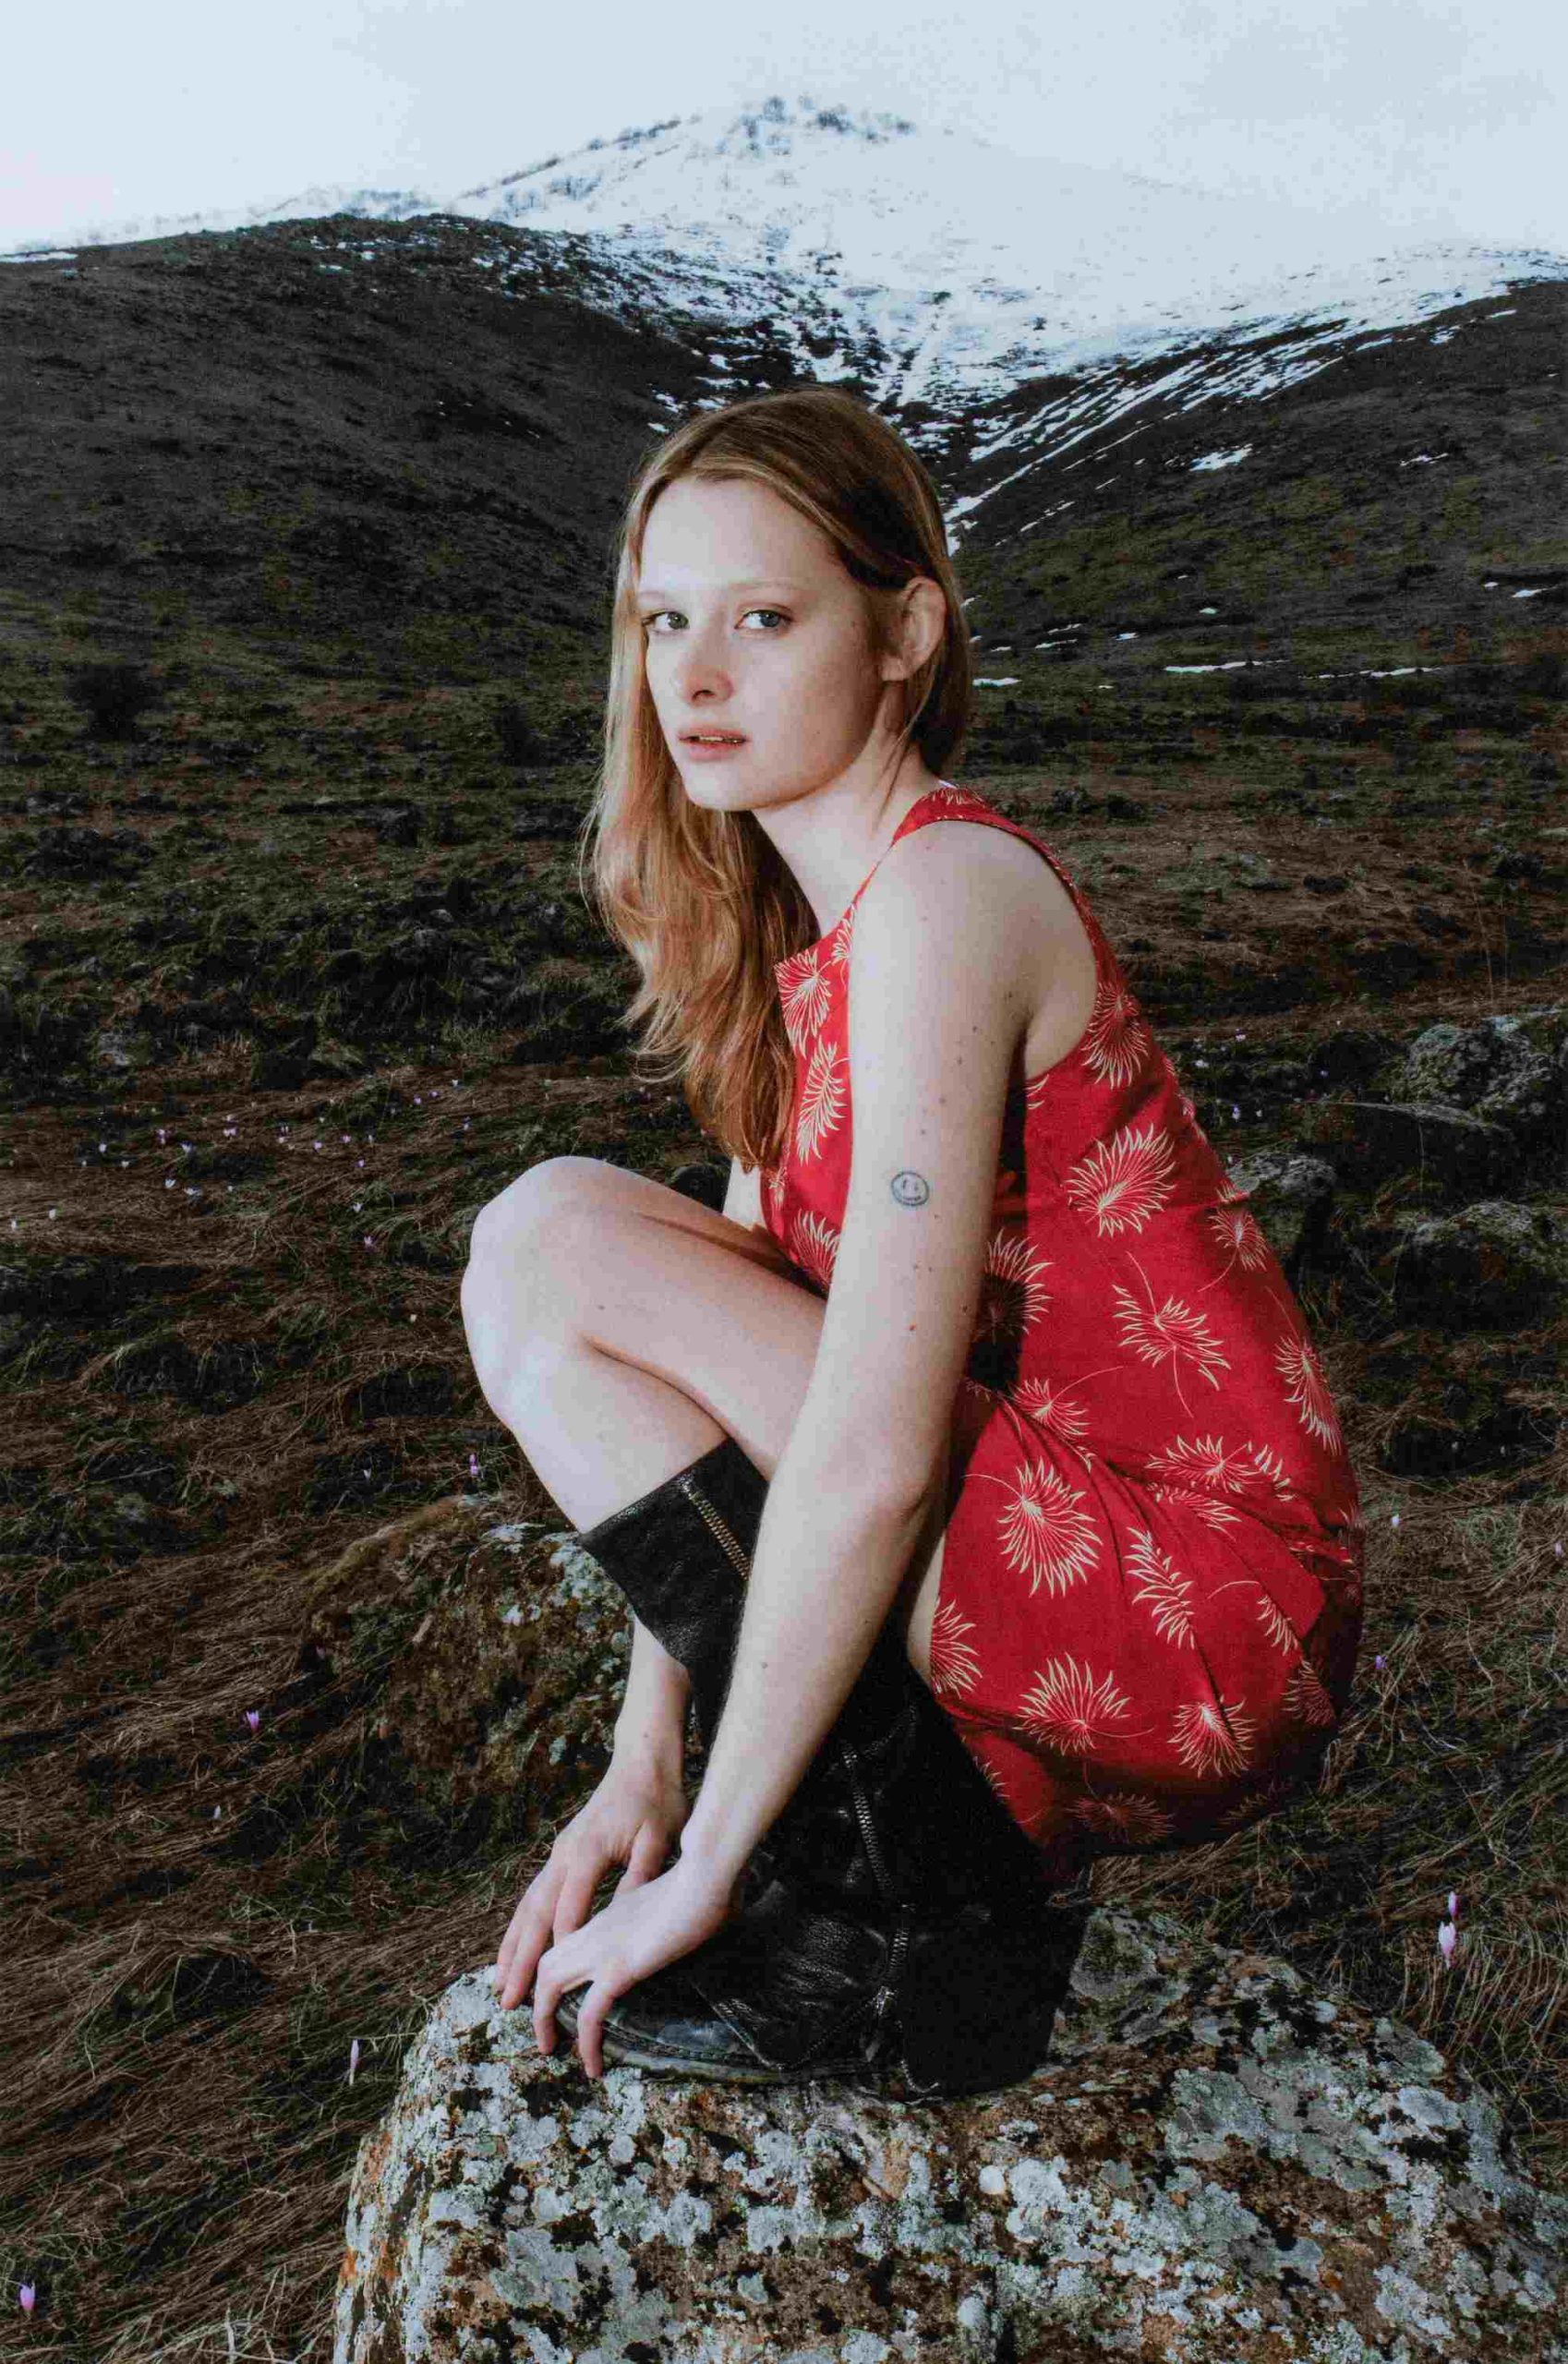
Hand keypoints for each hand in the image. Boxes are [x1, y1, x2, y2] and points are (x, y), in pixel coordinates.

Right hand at [492, 1748, 688, 2022]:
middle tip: (507, 2001)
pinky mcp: (562, 1854)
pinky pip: (534, 1895)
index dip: (561, 1949)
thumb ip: (640, 1878)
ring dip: (511, 1946)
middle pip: (535, 1915)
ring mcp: (558, 1854)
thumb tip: (622, 1920)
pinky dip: (521, 1925)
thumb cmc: (656, 1801)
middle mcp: (563, 1855)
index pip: (568, 1911)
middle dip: (520, 1960)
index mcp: (587, 1853)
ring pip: (527, 1906)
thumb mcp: (658, 1839)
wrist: (641, 1763)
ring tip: (498, 1982)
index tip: (554, 1987)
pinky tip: (515, 1945)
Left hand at [528, 1847, 742, 2077]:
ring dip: (544, 2020)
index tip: (556, 1995)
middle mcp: (598, 1928)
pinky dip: (585, 2043)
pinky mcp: (619, 1967)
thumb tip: (690, 1927)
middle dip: (537, 1999)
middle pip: (547, 1962)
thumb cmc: (707, 1881)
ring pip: (550, 1984)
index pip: (569, 1940)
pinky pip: (589, 2014)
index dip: (556, 1969)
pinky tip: (594, 2066)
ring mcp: (604, 1946)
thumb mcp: (679, 1905)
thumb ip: (670, 1919)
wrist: (707, 1872)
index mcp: (612, 1914)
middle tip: (546, 2031)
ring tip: (552, 2050)